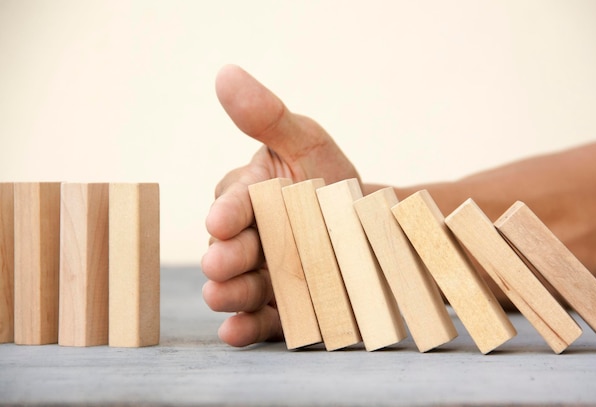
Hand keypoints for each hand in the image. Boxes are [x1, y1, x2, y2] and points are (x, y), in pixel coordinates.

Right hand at [202, 65, 359, 346]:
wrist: (374, 231)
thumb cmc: (334, 182)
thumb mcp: (308, 144)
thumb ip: (268, 116)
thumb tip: (225, 74)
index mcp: (249, 197)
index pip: (233, 203)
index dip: (228, 212)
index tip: (223, 220)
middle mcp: (249, 239)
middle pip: (230, 249)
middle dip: (224, 255)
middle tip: (222, 261)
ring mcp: (263, 276)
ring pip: (238, 287)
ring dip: (228, 293)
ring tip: (224, 296)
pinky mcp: (280, 310)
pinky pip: (260, 321)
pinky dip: (245, 327)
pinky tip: (236, 331)